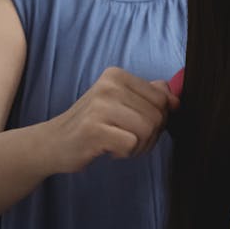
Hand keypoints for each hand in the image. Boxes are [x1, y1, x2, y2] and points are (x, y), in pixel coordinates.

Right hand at [49, 67, 178, 173]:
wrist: (53, 142)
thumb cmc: (92, 124)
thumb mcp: (120, 103)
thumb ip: (148, 95)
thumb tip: (175, 98)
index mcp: (117, 75)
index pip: (162, 98)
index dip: (158, 118)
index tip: (136, 125)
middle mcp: (109, 85)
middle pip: (157, 116)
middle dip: (149, 136)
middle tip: (126, 139)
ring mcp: (100, 106)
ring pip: (148, 130)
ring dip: (138, 146)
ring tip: (118, 144)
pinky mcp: (94, 129)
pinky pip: (132, 144)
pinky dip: (125, 153)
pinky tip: (108, 149)